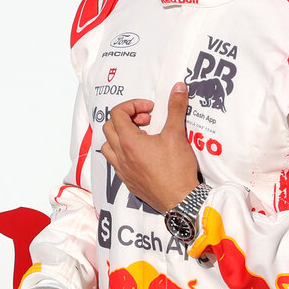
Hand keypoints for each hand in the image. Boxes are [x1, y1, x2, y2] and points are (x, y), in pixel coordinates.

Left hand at [100, 82, 200, 212]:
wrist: (180, 200)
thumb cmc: (177, 169)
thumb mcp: (177, 134)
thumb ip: (175, 108)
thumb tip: (178, 87)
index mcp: (128, 141)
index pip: (117, 113)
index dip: (133, 106)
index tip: (150, 109)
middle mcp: (120, 155)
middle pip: (109, 127)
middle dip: (126, 119)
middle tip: (147, 121)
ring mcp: (122, 169)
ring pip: (108, 146)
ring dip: (120, 136)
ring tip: (141, 137)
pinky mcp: (127, 181)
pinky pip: (116, 162)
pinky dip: (123, 153)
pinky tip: (142, 154)